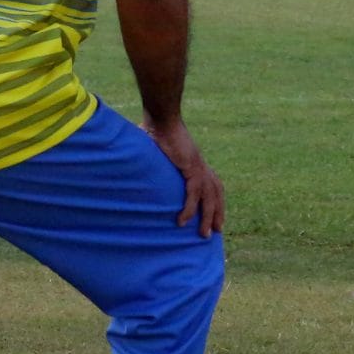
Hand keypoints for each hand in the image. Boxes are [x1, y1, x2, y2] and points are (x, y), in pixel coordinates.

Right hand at [148, 117, 224, 236]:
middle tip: (218, 230)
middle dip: (218, 212)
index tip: (215, 214)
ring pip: (208, 198)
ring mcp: (198, 167)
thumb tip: (135, 162)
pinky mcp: (191, 168)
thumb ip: (153, 159)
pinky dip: (189, 209)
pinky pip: (193, 194)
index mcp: (196, 161)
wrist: (162, 118)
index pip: (212, 183)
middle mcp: (201, 166)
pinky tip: (182, 221)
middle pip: (216, 193)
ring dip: (208, 217)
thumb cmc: (156, 128)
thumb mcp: (157, 149)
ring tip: (204, 235)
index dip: (215, 199)